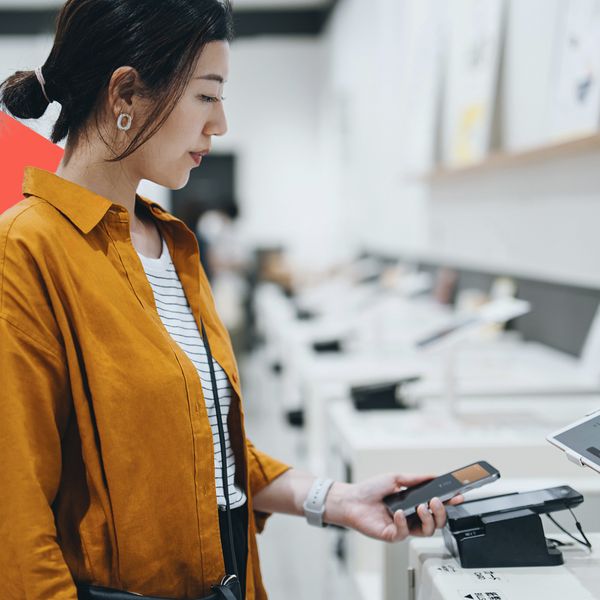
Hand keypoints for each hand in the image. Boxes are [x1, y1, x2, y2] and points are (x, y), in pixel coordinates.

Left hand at [325, 473, 462, 542]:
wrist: (351, 499)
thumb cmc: (370, 490)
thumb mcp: (395, 479)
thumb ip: (415, 479)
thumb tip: (433, 475)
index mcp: (413, 505)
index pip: (435, 507)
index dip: (449, 503)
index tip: (458, 496)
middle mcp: (410, 518)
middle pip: (436, 522)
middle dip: (441, 512)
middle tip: (437, 501)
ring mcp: (402, 528)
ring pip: (426, 532)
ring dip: (428, 519)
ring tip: (421, 506)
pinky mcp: (392, 535)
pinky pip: (404, 533)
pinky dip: (403, 522)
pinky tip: (398, 512)